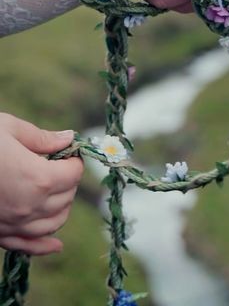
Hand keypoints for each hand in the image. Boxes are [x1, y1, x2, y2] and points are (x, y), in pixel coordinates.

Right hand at [0, 114, 82, 254]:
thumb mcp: (9, 129)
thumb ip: (42, 138)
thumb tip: (68, 138)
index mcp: (37, 177)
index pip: (73, 174)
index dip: (73, 160)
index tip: (67, 152)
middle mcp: (29, 206)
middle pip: (66, 198)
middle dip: (68, 180)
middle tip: (58, 165)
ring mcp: (14, 224)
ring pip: (54, 224)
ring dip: (60, 207)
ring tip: (54, 190)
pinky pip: (28, 247)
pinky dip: (45, 246)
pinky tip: (55, 245)